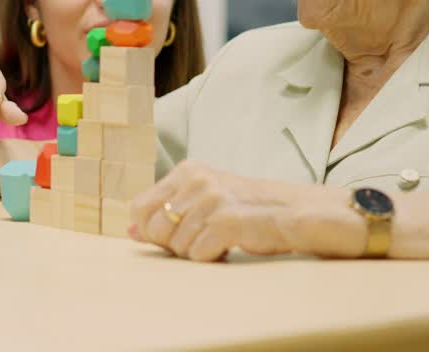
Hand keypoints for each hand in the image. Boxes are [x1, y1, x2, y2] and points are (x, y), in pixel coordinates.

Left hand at [129, 161, 363, 261]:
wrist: (297, 213)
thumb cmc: (249, 209)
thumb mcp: (204, 200)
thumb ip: (167, 211)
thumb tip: (131, 232)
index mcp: (186, 171)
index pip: (139, 207)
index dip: (150, 230)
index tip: (172, 236)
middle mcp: (195, 180)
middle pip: (155, 229)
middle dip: (174, 245)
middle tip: (203, 240)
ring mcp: (211, 198)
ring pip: (176, 245)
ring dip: (197, 252)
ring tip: (221, 240)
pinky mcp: (226, 220)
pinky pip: (197, 254)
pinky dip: (211, 258)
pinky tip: (230, 247)